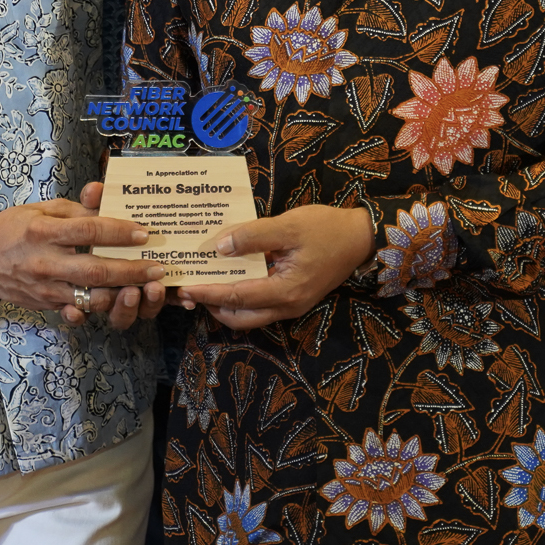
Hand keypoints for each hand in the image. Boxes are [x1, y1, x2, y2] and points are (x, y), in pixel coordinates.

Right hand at [0, 197, 164, 315]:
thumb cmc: (13, 228)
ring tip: (147, 288)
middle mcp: (46, 262)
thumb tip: (104, 199)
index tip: (144, 232)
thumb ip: (75, 209)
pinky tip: (118, 304)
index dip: (119, 232)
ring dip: (122, 295)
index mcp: (44, 231)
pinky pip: (77, 311)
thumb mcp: (40, 209)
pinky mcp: (47, 305)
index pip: (89, 231)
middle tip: (157, 267)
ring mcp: (46, 288)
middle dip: (131, 271)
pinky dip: (99, 310)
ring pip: (90, 298)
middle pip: (96, 271)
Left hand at [175, 205, 372, 329]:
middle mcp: (286, 306)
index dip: (207, 293)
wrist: (361, 238)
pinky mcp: (294, 297)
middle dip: (212, 306)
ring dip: (225, 303)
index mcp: (284, 292)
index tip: (183, 288)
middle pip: (239, 317)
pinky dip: (240, 296)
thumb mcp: (289, 226)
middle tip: (188, 289)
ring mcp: (291, 305)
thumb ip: (253, 236)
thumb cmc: (327, 229)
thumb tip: (220, 247)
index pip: (235, 297)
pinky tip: (230, 274)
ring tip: (205, 282)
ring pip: (249, 315)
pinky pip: (260, 304)